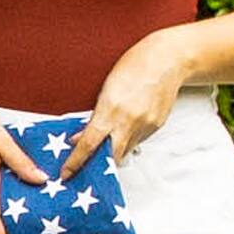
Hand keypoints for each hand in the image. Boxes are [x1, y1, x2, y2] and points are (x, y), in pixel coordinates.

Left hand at [57, 33, 190, 179]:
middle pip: (110, 155)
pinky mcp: (157, 125)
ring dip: (115, 149)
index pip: (89, 143)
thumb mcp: (107, 88)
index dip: (76, 161)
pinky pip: (139, 140)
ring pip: (126, 149)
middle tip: (88, 166)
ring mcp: (145, 125)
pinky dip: (129, 138)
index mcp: (110, 109)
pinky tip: (129, 123)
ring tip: (110, 137)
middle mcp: (128, 120)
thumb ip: (95, 116)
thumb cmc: (134, 66)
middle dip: (99, 163)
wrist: (168, 59)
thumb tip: (80, 137)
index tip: (66, 173)